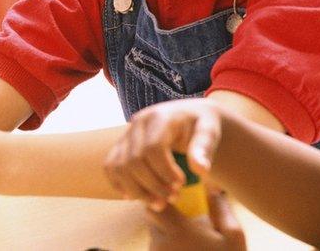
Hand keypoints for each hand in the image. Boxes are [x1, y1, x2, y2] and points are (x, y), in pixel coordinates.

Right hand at [104, 98, 221, 209]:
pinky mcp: (121, 145)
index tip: (181, 184)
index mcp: (159, 117)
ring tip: (158, 204)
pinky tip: (136, 197)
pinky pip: (110, 166)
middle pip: (134, 160)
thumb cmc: (201, 125)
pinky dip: (119, 184)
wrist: (188, 116)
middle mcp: (137, 123)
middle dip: (153, 185)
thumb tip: (200, 169)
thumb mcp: (209, 132)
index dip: (164, 171)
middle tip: (174, 198)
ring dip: (136, 190)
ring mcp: (127, 134)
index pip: (152, 148)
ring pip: (118, 166)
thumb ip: (204, 148)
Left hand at [146, 190, 245, 250]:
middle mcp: (161, 245)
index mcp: (178, 232)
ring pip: (153, 236)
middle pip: (150, 219)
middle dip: (162, 215)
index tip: (174, 200)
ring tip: (186, 240)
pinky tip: (184, 250)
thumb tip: (213, 184)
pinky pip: (157, 250)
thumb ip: (221, 207)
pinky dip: (166, 248)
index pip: (154, 205)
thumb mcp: (233, 236)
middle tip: (180, 218)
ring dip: (164, 233)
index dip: (162, 200)